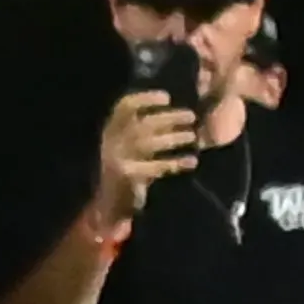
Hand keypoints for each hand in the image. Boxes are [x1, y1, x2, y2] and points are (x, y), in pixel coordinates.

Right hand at [93, 91, 204, 231]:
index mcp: (112, 128)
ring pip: (148, 143)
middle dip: (168, 117)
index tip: (167, 97)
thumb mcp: (132, 145)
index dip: (145, 99)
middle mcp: (111, 140)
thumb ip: (147, 129)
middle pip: (141, 123)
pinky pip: (154, 167)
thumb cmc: (129, 168)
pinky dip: (175, 163)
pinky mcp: (127, 176)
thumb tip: (180, 113)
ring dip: (173, 138)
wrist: (110, 205)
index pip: (124, 106)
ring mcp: (117, 158)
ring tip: (193, 137)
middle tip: (191, 116)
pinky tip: (191, 161)